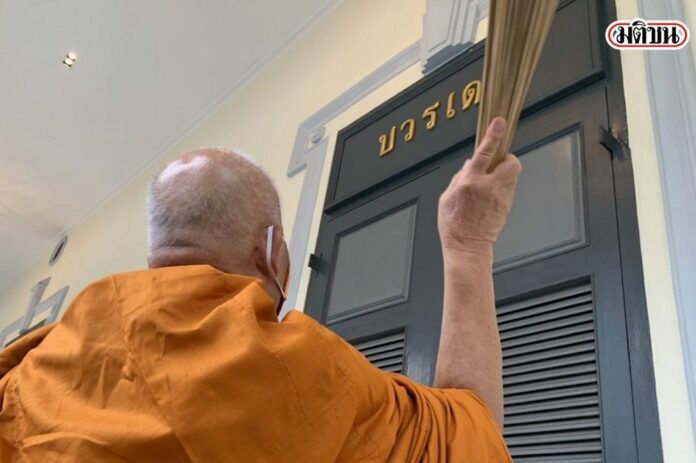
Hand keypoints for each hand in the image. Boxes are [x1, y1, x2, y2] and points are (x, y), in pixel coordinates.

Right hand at [438, 118, 521, 252]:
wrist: (467, 247)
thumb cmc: (453, 224)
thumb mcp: (447, 197)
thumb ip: (459, 178)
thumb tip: (469, 165)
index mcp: (471, 182)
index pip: (485, 152)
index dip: (493, 135)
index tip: (500, 122)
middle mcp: (489, 187)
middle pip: (510, 161)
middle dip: (506, 156)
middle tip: (496, 161)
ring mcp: (501, 196)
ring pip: (512, 174)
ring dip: (503, 172)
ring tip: (488, 182)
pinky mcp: (506, 205)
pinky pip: (508, 188)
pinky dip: (500, 186)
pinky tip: (488, 197)